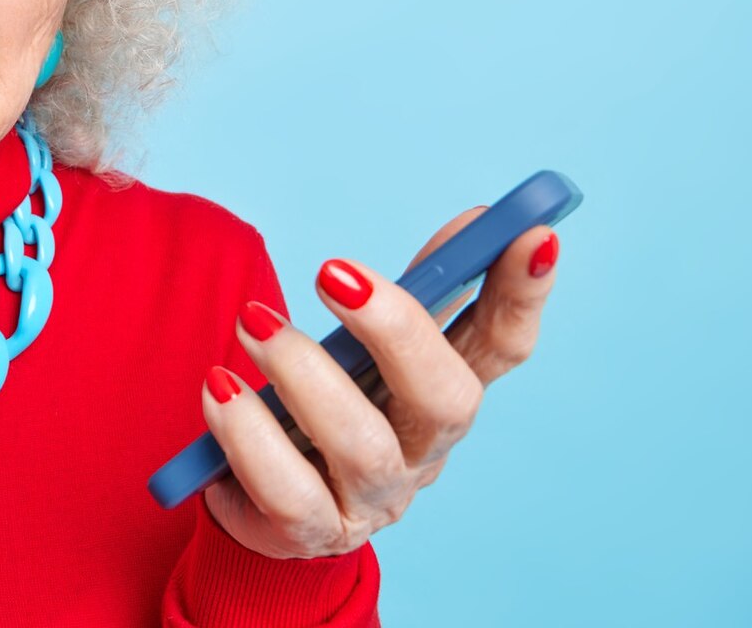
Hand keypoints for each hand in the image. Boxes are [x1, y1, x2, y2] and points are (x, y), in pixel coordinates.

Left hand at [199, 207, 559, 559]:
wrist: (258, 498)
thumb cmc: (322, 404)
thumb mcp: (366, 346)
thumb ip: (414, 289)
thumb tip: (473, 220)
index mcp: (443, 394)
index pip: (501, 348)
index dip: (523, 295)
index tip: (532, 232)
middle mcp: (423, 451)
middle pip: (447, 400)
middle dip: (397, 330)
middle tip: (331, 272)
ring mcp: (373, 498)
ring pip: (362, 445)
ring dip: (302, 372)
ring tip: (250, 322)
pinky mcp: (312, 530)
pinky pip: (289, 490)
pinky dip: (250, 436)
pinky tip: (219, 391)